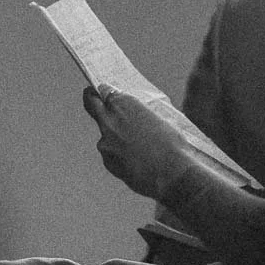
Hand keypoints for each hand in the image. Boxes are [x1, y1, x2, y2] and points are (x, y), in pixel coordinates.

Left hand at [81, 84, 205, 202]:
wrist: (171, 173)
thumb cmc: (172, 144)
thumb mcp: (158, 119)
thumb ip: (139, 114)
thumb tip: (134, 116)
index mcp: (124, 103)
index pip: (104, 90)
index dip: (104, 92)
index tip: (103, 93)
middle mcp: (109, 119)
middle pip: (92, 105)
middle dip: (92, 101)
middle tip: (93, 100)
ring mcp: (105, 141)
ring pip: (105, 135)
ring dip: (115, 137)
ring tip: (137, 147)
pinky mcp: (107, 160)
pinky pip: (111, 154)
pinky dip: (120, 155)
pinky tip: (137, 161)